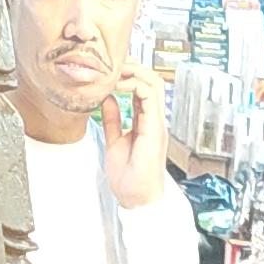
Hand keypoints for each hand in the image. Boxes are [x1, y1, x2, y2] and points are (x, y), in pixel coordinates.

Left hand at [99, 68, 169, 209]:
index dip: (128, 75)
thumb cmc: (129, 179)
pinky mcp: (154, 129)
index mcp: (145, 122)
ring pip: (154, 84)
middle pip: (151, 80)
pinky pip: (150, 98)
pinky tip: (119, 86)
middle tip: (113, 63)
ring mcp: (156, 123)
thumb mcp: (114, 141)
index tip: (109, 71)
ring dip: (135, 72)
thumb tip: (107, 99)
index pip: (142, 88)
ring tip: (116, 70)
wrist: (138, 200)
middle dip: (133, 67)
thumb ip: (113, 119)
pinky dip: (136, 86)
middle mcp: (153, 120)